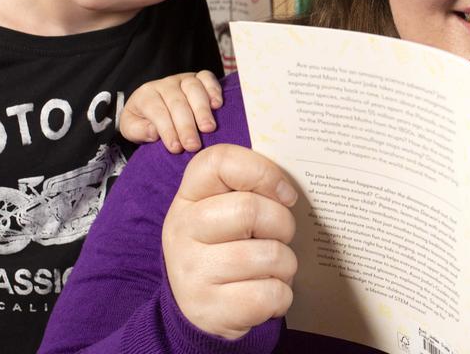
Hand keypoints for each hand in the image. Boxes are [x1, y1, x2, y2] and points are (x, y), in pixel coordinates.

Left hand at [119, 71, 222, 152]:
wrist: (151, 107)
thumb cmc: (144, 121)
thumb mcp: (131, 129)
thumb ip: (139, 131)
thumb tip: (154, 132)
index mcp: (146, 95)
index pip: (157, 111)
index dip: (167, 130)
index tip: (176, 148)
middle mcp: (165, 84)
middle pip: (177, 102)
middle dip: (186, 125)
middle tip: (193, 145)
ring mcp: (183, 79)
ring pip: (193, 88)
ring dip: (202, 110)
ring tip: (208, 129)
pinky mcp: (198, 77)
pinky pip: (207, 77)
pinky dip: (214, 89)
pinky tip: (217, 105)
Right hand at [162, 144, 298, 339]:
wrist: (200, 309)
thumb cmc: (226, 247)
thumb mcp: (224, 209)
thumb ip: (249, 188)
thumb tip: (288, 190)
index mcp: (189, 197)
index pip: (220, 161)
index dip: (263, 172)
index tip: (285, 194)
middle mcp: (182, 230)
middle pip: (250, 210)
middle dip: (283, 225)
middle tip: (280, 237)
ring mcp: (193, 272)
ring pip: (269, 255)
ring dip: (286, 264)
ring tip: (272, 269)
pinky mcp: (211, 308)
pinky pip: (271, 294)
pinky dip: (282, 295)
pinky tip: (265, 293)